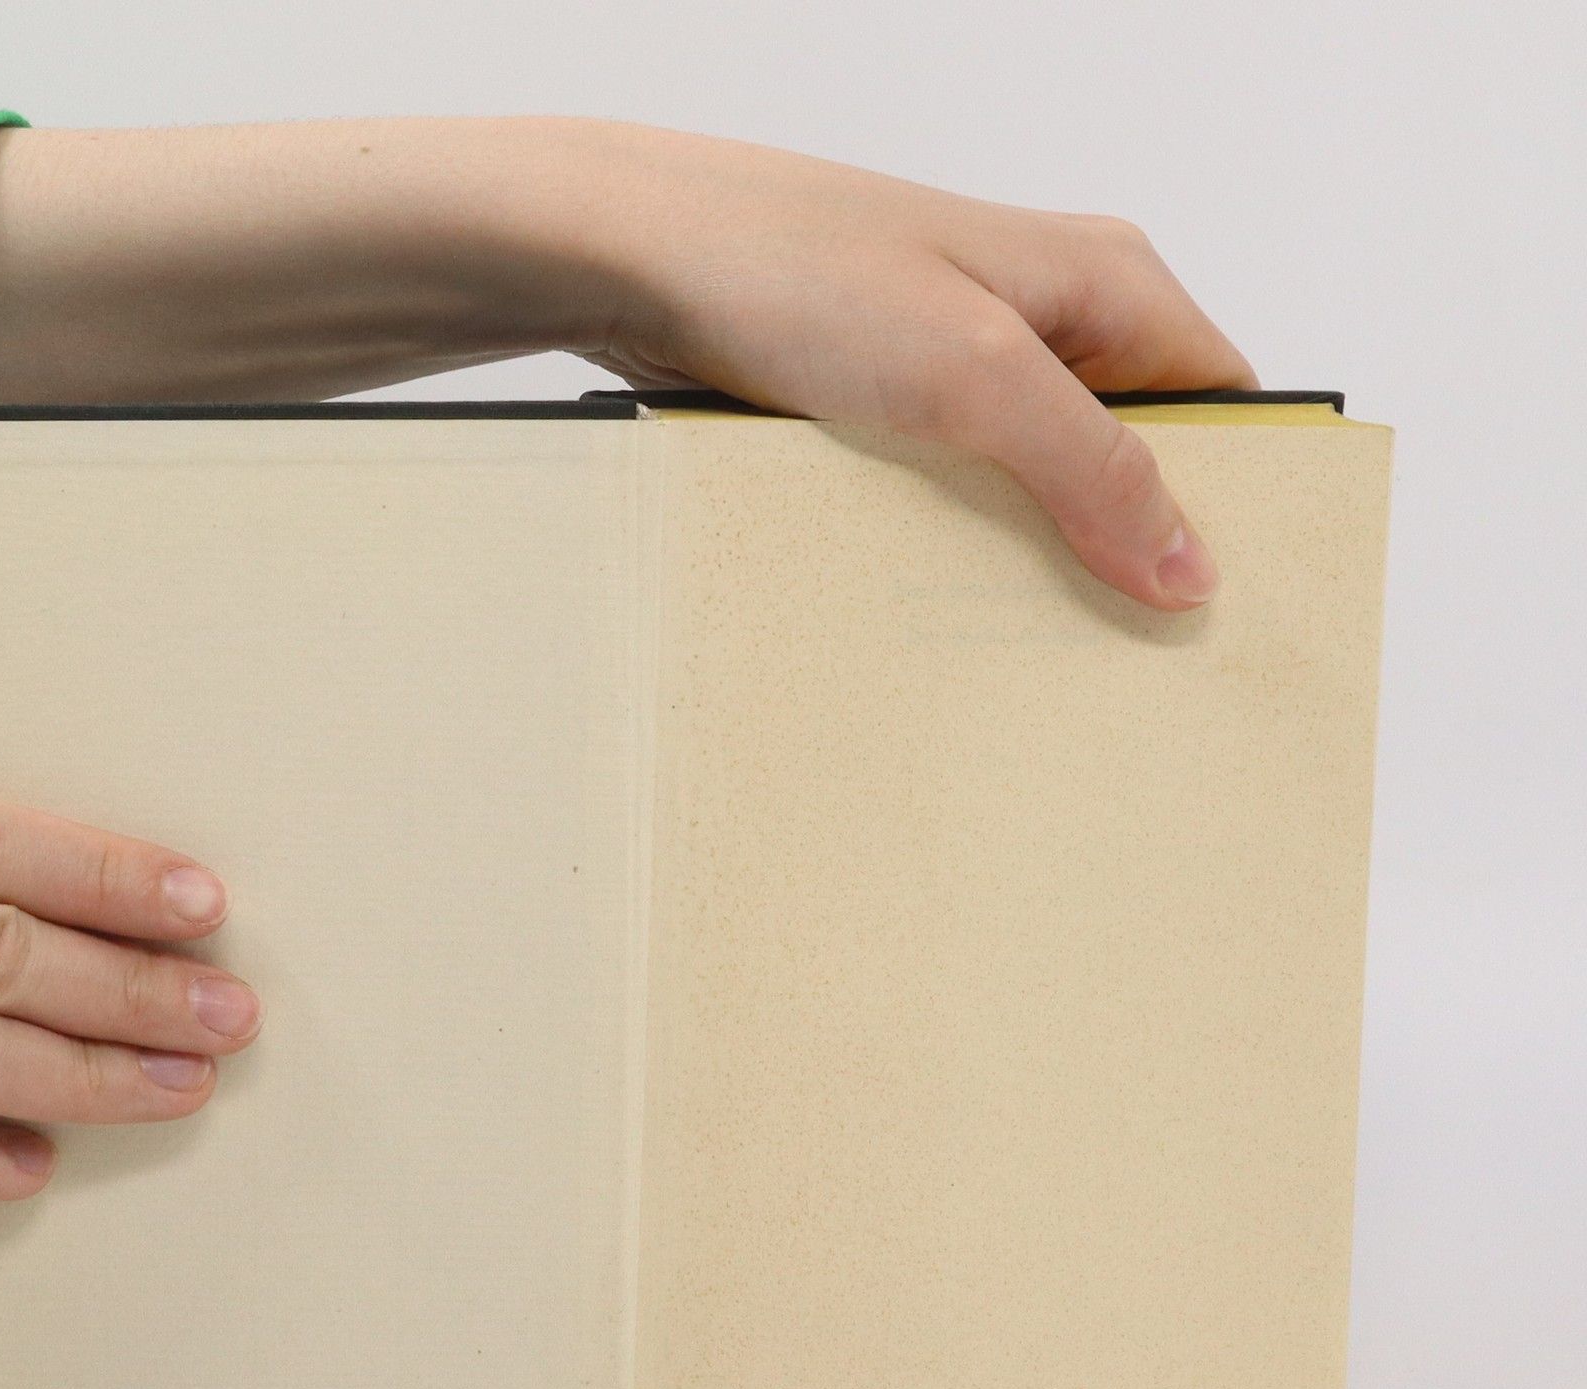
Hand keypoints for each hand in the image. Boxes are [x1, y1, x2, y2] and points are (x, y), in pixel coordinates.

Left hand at [580, 123, 1256, 609]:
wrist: (633, 260)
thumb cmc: (797, 271)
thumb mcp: (974, 373)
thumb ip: (1091, 465)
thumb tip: (1188, 562)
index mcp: (1103, 282)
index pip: (1220, 405)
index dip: (1233, 503)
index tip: (1218, 606)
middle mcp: (1043, 319)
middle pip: (1128, 456)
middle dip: (1125, 548)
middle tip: (1120, 649)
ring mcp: (958, 365)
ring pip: (1033, 485)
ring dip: (1030, 558)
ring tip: (1029, 643)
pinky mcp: (886, 406)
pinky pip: (951, 492)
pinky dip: (953, 546)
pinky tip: (940, 605)